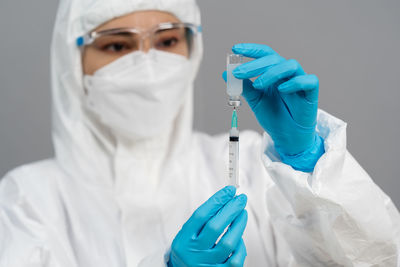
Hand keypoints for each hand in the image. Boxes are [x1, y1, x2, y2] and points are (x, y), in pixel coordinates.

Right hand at [168, 186, 247, 266]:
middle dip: (231, 210)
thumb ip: (203, 220)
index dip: (217, 201)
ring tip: (242, 214)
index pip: (201, 216)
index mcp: (184, 240)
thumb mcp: (188, 234)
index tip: (229, 191)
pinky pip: (235, 260)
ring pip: (228, 243)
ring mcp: (206, 264)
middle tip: (240, 199)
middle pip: (215, 227)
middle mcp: (193, 253)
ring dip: (239, 225)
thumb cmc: (190, 250)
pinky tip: (240, 238)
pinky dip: (240, 247)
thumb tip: (226, 199)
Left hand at [223, 43, 324, 171]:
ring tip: (257, 84)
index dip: (251, 49)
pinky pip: (308, 80)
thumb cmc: (274, 115)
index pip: (264, 54)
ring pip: (290, 65)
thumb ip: (244, 87)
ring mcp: (300, 80)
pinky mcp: (311, 92)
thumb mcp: (255, 100)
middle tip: (239, 72)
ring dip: (272, 72)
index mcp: (274, 72)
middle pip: (274, 59)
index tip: (235, 48)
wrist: (287, 135)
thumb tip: (226, 74)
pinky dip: (295, 82)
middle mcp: (287, 73)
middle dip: (254, 64)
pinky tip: (282, 89)